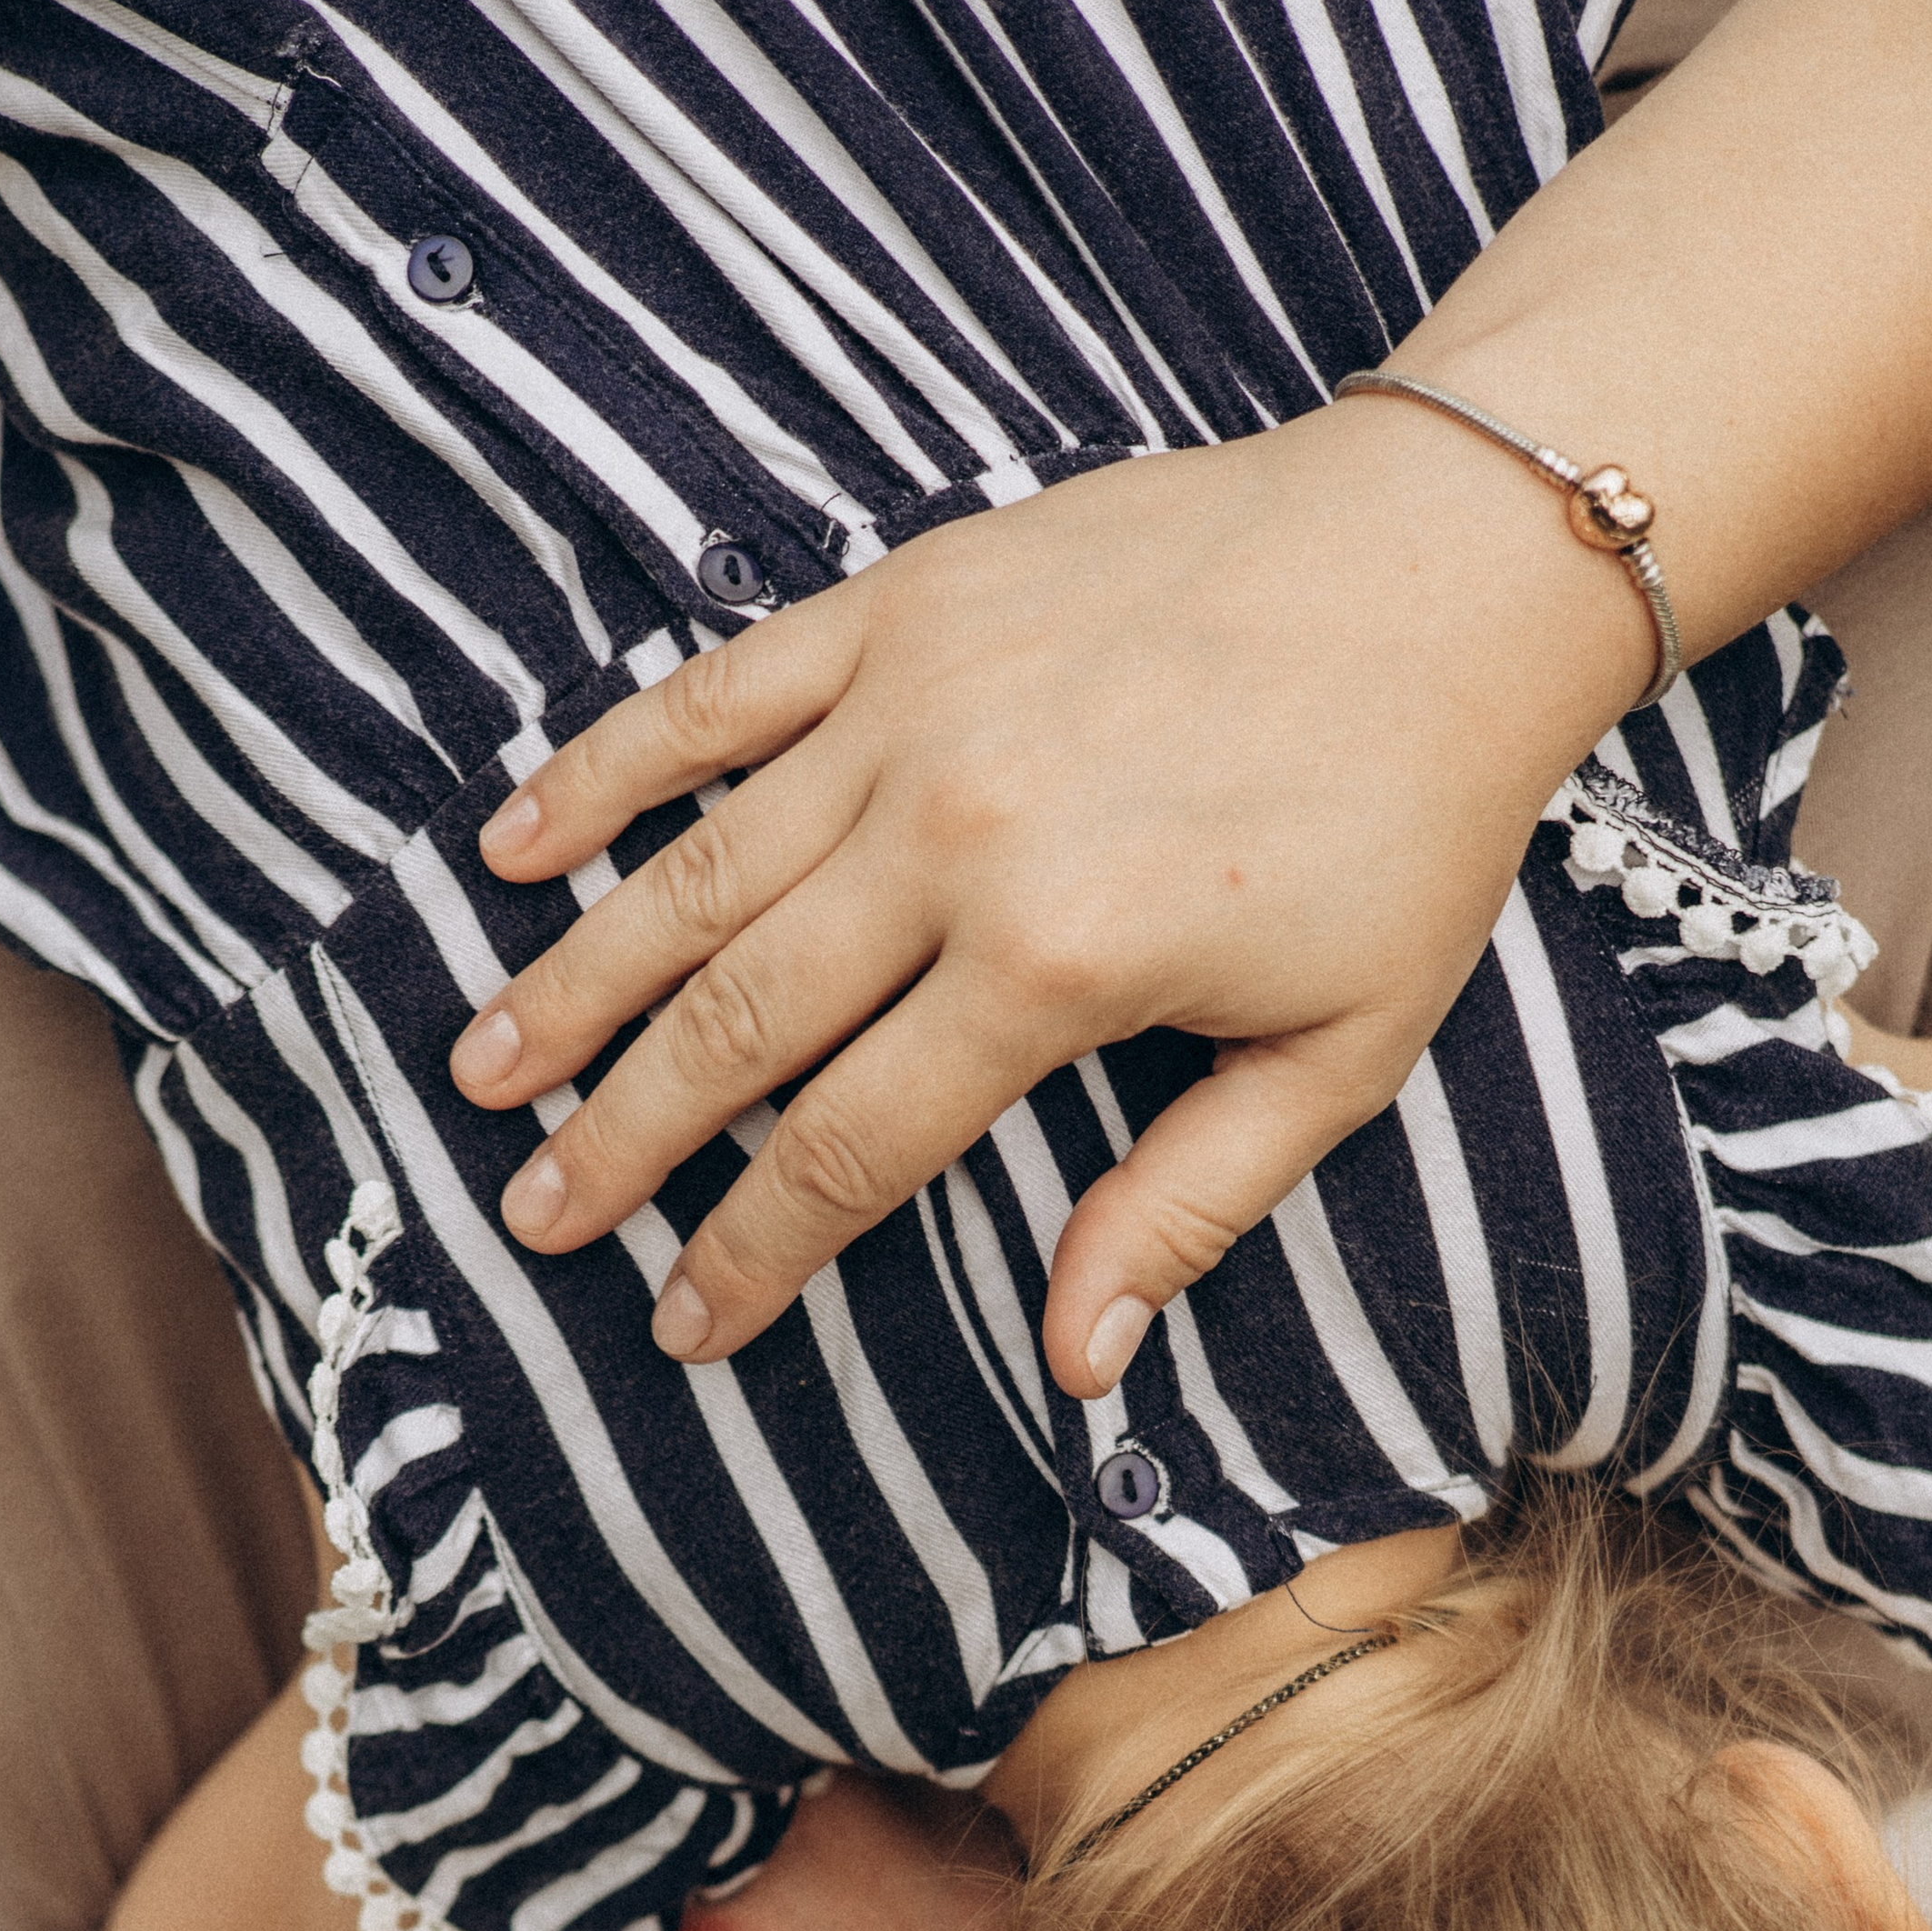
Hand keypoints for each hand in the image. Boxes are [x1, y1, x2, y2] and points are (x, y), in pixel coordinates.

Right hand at [452, 410, 1643, 1393]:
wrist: (1451, 557)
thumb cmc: (1411, 820)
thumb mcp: (1336, 1053)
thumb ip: (1183, 1210)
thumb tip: (1076, 1373)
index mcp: (1057, 965)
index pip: (848, 1147)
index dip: (750, 1252)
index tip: (682, 1322)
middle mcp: (954, 838)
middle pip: (735, 1028)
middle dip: (620, 1143)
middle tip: (536, 1219)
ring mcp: (912, 707)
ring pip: (691, 877)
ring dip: (573, 983)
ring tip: (480, 1069)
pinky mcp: (901, 603)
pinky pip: (713, 699)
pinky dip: (603, 771)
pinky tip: (511, 844)